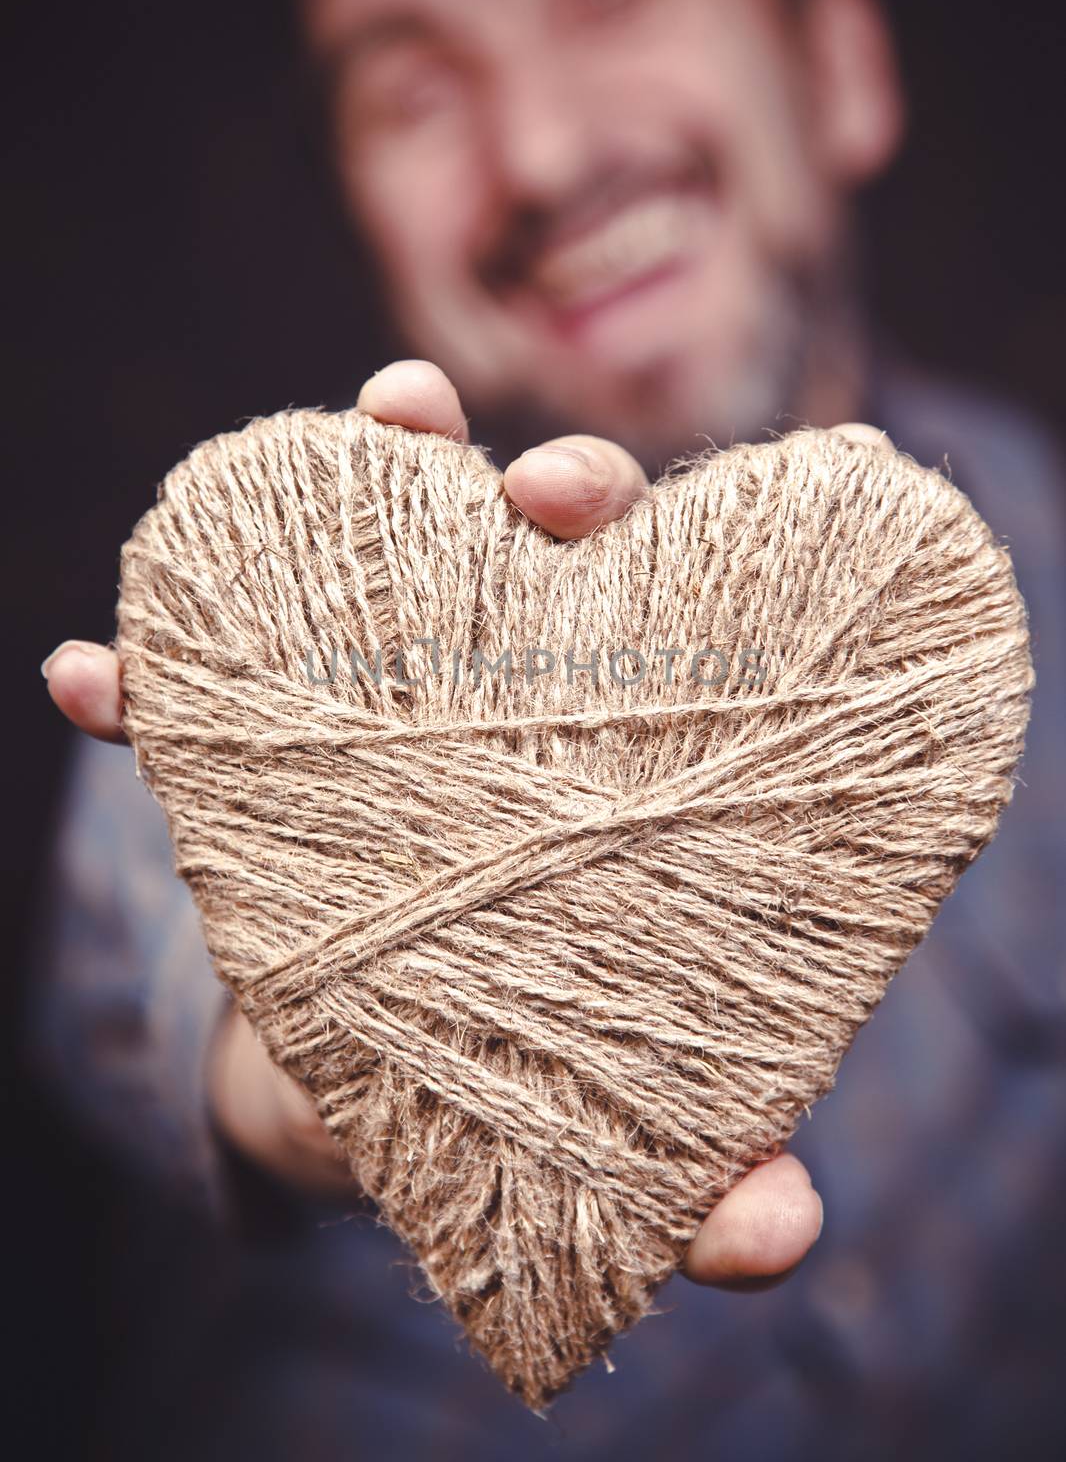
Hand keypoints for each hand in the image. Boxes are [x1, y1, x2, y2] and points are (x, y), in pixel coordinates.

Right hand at [43, 360, 891, 1281]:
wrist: (368, 1126)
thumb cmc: (518, 1089)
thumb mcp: (606, 1133)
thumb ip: (694, 1178)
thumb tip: (775, 1239)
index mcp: (606, 756)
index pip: (648, 612)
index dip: (641, 539)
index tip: (586, 514)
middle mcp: (493, 709)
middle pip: (506, 548)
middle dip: (496, 473)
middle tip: (477, 463)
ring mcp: (367, 726)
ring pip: (349, 574)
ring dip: (325, 499)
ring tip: (298, 466)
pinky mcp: (250, 779)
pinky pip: (188, 710)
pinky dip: (141, 684)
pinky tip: (88, 681)